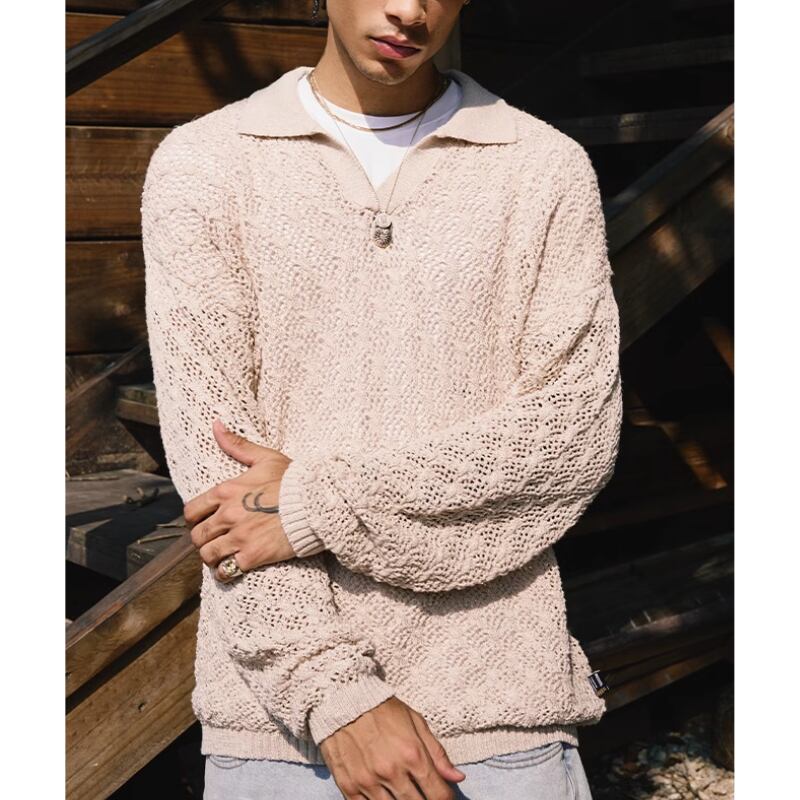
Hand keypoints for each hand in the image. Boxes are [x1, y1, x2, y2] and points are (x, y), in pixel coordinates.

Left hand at [184, 419, 296, 580]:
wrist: (319, 502)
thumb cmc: (294, 479)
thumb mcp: (266, 458)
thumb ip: (237, 444)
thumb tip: (215, 424)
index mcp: (227, 491)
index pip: (192, 511)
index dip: (196, 519)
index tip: (205, 522)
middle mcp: (228, 515)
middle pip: (197, 536)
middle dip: (204, 540)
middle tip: (216, 541)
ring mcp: (239, 537)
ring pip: (207, 555)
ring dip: (212, 557)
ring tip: (223, 556)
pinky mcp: (253, 556)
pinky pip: (226, 570)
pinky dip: (226, 572)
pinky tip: (233, 568)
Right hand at [319, 696, 464, 799]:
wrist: (343, 700)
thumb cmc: (383, 709)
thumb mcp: (416, 722)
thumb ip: (437, 753)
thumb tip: (458, 778)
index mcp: (412, 754)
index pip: (438, 794)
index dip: (445, 799)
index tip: (444, 797)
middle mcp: (391, 772)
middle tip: (423, 794)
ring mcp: (368, 782)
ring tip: (404, 793)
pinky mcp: (349, 786)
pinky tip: (384, 797)